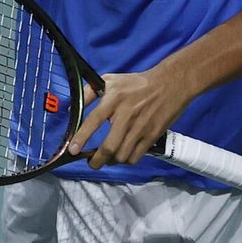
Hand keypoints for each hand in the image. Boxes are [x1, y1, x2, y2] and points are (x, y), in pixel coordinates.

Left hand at [66, 64, 194, 167]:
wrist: (169, 84)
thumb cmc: (136, 83)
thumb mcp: (110, 80)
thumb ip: (89, 93)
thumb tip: (73, 108)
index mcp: (114, 99)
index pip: (94, 120)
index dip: (81, 137)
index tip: (72, 150)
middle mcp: (126, 115)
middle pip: (109, 147)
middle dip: (96, 160)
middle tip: (92, 162)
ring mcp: (140, 128)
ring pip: (122, 155)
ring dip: (112, 160)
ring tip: (107, 157)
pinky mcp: (151, 136)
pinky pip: (135, 157)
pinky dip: (126, 160)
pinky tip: (123, 154)